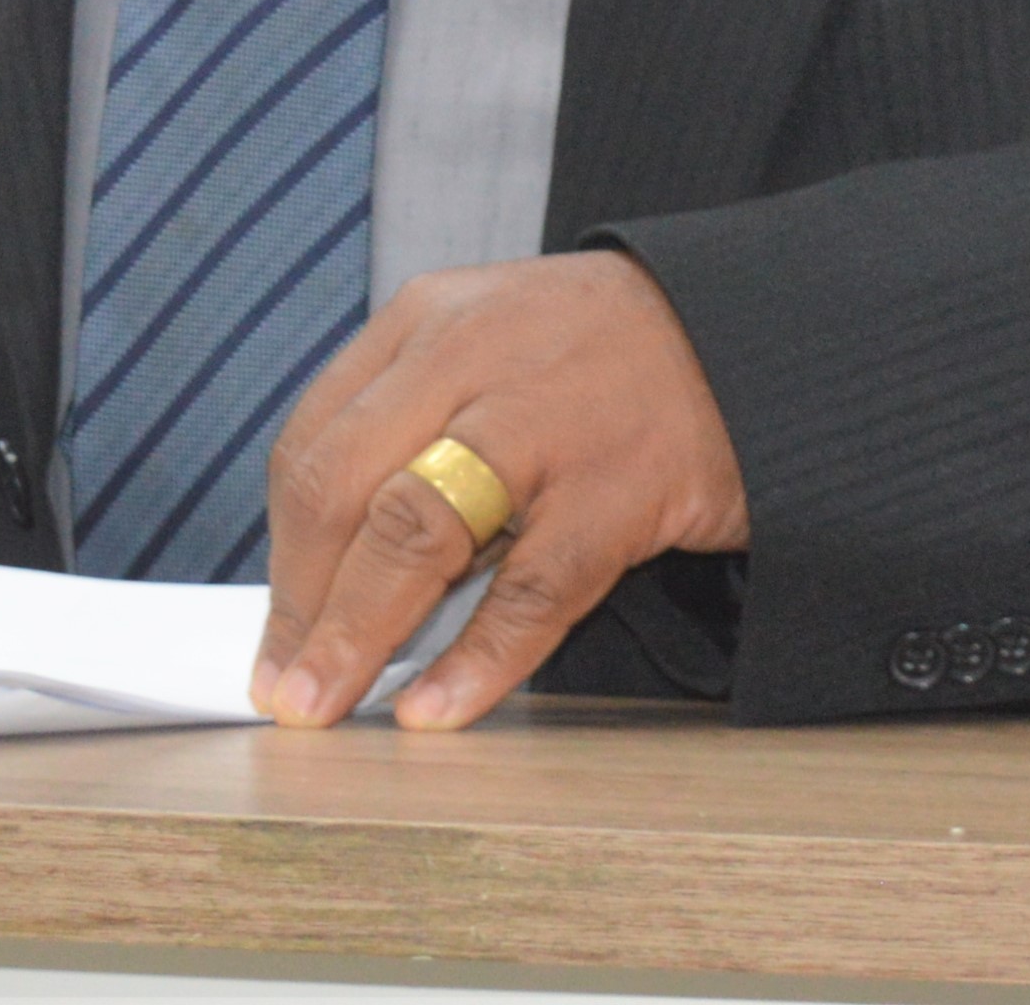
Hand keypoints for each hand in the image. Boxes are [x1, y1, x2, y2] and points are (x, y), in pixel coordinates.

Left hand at [252, 248, 746, 733]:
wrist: (757, 327)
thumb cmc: (604, 356)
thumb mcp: (492, 345)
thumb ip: (415, 426)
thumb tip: (333, 572)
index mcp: (429, 321)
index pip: (313, 441)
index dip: (282, 552)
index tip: (272, 631)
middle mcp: (473, 358)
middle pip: (343, 487)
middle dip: (298, 602)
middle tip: (282, 687)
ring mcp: (549, 420)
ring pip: (416, 531)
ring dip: (356, 633)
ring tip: (324, 706)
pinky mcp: (624, 484)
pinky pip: (532, 588)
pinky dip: (475, 658)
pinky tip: (437, 708)